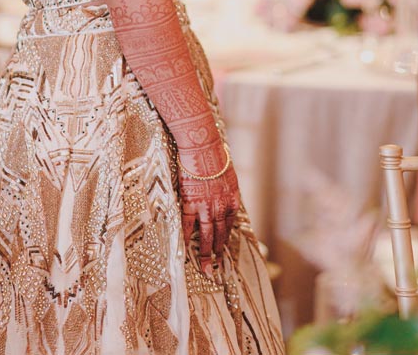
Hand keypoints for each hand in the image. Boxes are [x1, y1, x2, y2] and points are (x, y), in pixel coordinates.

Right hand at [177, 147, 240, 275]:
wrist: (203, 148)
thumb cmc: (215, 156)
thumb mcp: (228, 174)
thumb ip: (225, 188)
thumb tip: (222, 192)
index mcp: (232, 200)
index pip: (229, 225)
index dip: (225, 238)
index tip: (222, 250)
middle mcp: (221, 208)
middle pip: (219, 234)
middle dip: (218, 253)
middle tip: (216, 269)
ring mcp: (206, 207)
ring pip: (206, 235)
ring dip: (205, 253)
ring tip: (205, 268)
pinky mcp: (190, 202)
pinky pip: (188, 224)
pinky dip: (186, 237)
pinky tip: (184, 248)